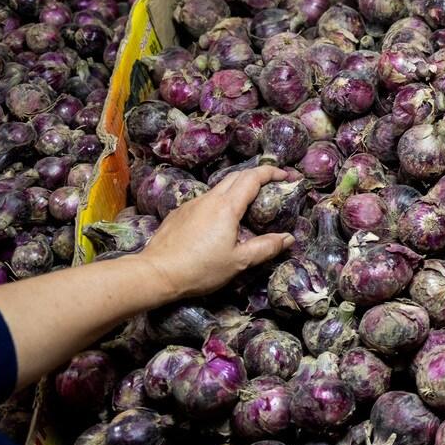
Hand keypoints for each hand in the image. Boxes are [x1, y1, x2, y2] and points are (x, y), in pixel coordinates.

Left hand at [138, 165, 295, 299]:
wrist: (157, 273)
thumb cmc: (200, 268)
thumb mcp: (238, 262)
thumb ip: (265, 247)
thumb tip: (288, 238)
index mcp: (227, 207)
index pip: (252, 178)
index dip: (271, 172)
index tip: (286, 175)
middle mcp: (209, 199)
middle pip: (236, 176)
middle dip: (257, 175)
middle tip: (273, 184)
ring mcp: (192, 204)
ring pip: (220, 188)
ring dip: (238, 188)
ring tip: (249, 203)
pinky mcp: (180, 213)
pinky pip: (206, 200)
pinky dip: (221, 201)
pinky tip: (221, 221)